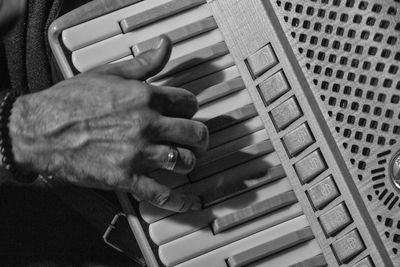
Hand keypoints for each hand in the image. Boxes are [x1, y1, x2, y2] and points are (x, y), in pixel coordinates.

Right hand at [9, 36, 207, 211]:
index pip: (189, 103)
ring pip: (184, 161)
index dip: (191, 107)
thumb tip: (165, 46)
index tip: (187, 112)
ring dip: (189, 161)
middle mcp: (147, 125)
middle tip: (197, 139)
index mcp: (145, 97)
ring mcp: (138, 153)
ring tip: (185, 160)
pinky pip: (161, 194)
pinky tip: (192, 203)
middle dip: (200, 137)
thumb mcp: (108, 72)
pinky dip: (180, 202)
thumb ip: (143, 63)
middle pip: (195, 133)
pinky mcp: (125, 177)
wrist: (39, 130)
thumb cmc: (70, 100)